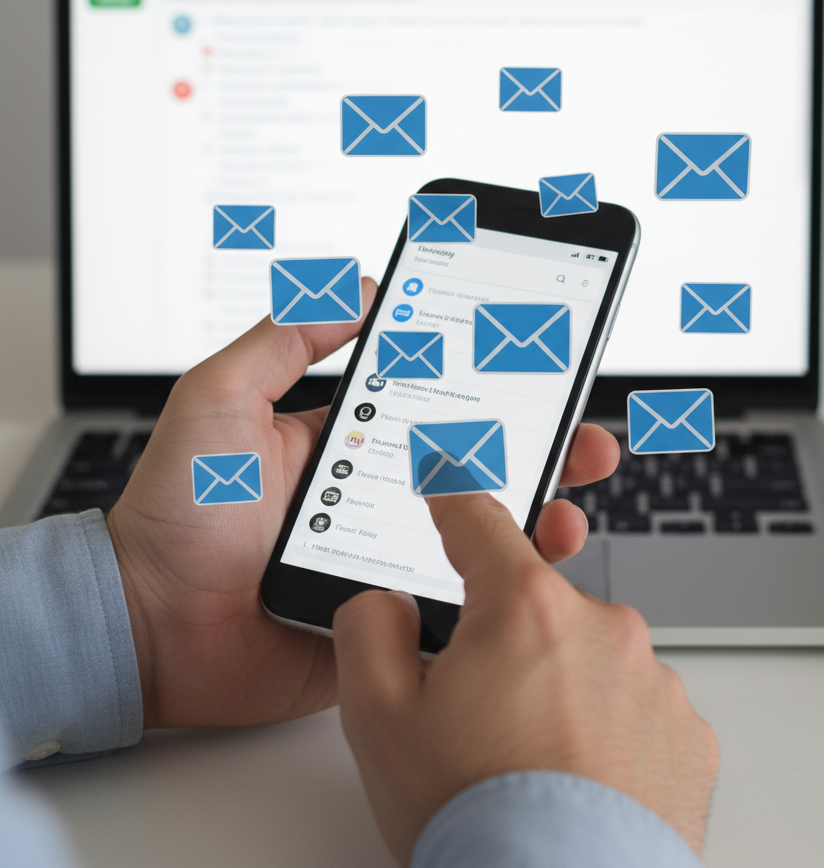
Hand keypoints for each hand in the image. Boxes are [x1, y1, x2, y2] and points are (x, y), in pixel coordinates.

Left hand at [106, 288, 618, 728]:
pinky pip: (459, 595)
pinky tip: (531, 560)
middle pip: (477, 466)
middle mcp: (380, 496)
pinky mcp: (391, 614)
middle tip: (583, 434)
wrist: (149, 628)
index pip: (438, 405)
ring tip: (569, 494)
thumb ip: (283, 340)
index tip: (537, 367)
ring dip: (537, 510)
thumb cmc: (177, 514)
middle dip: (539, 446)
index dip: (491, 387)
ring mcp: (390, 556)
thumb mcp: (220, 399)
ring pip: (481, 532)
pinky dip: (502, 581)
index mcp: (350, 443)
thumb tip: (355, 287)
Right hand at [333, 493, 718, 865]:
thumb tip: (388, 605)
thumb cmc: (478, 819)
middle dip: (503, 635)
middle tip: (476, 708)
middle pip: (535, 600)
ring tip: (527, 759)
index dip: (453, 503)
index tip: (448, 493)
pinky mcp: (687, 731)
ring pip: (586, 654)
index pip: (480, 521)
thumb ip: (369, 631)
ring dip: (557, 683)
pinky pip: (633, 703)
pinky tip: (575, 776)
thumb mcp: (377, 718)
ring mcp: (653, 679)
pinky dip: (604, 726)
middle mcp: (602, 627)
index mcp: (526, 607)